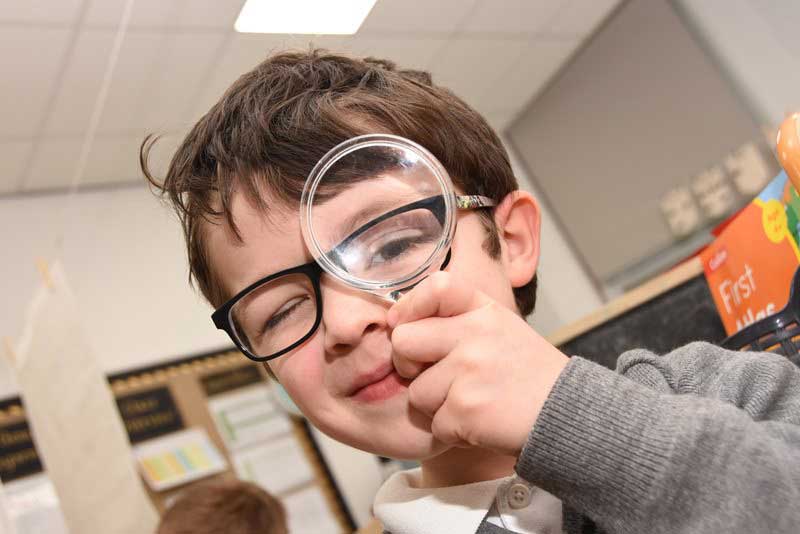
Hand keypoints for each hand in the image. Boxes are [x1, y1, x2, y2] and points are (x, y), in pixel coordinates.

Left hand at [387, 271, 568, 456]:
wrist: (571, 417)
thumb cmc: (529, 376)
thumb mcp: (501, 330)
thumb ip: (457, 320)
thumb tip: (397, 321)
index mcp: (485, 311)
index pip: (435, 286)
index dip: (410, 308)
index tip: (409, 326)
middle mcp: (476, 334)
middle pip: (403, 342)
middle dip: (410, 365)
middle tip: (436, 377)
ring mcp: (470, 370)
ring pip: (416, 392)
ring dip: (438, 407)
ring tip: (473, 403)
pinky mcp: (466, 409)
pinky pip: (435, 424)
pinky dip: (453, 432)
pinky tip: (481, 423)